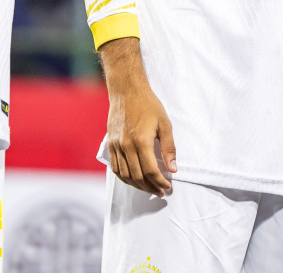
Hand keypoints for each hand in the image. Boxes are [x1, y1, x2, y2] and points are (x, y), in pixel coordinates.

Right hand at [99, 39, 175, 195]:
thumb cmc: (148, 105)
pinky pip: (115, 167)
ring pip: (125, 175)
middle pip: (137, 176)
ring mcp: (116, 145)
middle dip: (150, 187)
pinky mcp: (110, 144)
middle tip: (160, 191)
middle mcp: (126, 146)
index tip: (168, 187)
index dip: (160, 182)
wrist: (126, 91)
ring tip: (149, 188)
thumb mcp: (164, 124)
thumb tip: (173, 169)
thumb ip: (169, 148)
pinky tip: (134, 180)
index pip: (150, 171)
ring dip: (137, 186)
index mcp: (141, 141)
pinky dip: (124, 178)